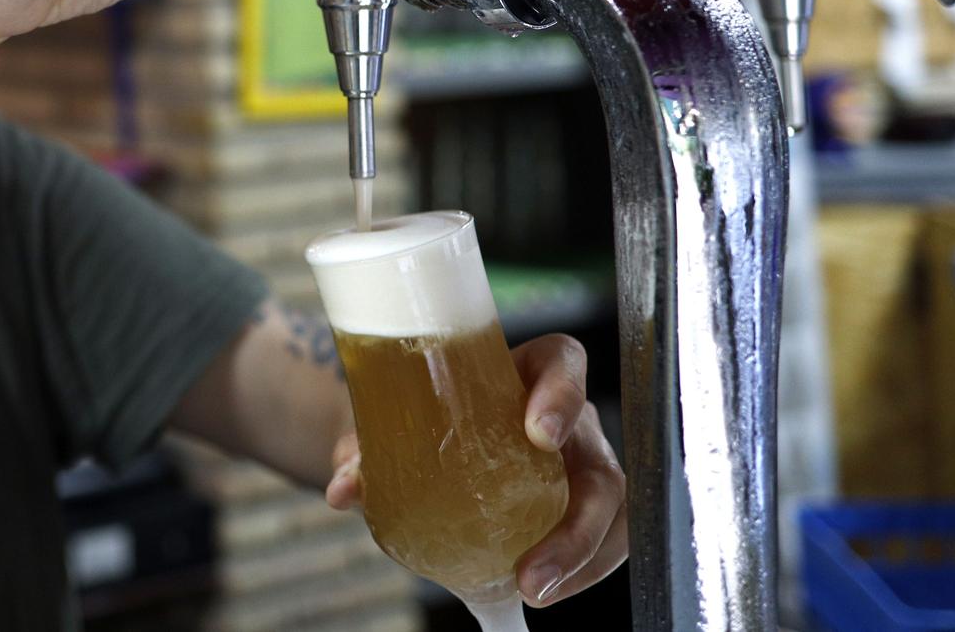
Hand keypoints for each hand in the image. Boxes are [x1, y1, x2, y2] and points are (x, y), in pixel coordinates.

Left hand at [323, 333, 627, 607]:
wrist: (413, 433)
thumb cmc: (413, 412)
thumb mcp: (387, 421)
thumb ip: (365, 447)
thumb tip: (344, 489)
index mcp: (524, 371)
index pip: (564, 363)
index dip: (563, 394)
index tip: (538, 432)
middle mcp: (564, 415)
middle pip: (601, 462)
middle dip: (579, 525)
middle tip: (531, 573)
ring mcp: (578, 462)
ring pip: (610, 511)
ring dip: (584, 560)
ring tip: (535, 591)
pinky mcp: (576, 503)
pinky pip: (601, 539)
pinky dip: (577, 571)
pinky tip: (537, 590)